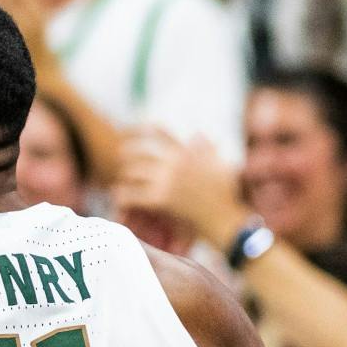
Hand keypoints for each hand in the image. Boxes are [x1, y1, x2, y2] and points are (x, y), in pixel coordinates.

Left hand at [113, 129, 245, 250]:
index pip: (162, 134)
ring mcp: (167, 179)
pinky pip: (132, 194)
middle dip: (128, 152)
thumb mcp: (220, 166)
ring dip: (125, 177)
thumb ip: (207, 149)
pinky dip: (123, 196)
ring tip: (121, 182)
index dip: (144, 128)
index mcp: (188, 153)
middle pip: (141, 151)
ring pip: (134, 172)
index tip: (131, 127)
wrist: (226, 220)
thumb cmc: (226, 196)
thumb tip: (198, 133)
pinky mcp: (160, 198)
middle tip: (119, 154)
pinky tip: (119, 199)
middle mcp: (176, 162)